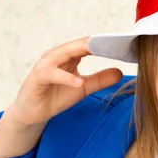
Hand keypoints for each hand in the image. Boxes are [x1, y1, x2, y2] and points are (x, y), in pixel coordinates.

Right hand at [8, 37, 123, 126]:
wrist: (33, 113)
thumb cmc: (56, 96)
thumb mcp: (83, 88)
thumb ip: (100, 79)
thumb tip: (120, 72)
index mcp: (69, 55)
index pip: (89, 45)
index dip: (105, 43)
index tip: (124, 44)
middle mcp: (57, 55)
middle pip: (79, 45)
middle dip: (97, 43)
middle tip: (117, 44)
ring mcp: (46, 65)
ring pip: (64, 53)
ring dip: (82, 52)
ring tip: (102, 53)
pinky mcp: (37, 77)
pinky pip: (53, 74)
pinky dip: (66, 78)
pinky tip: (79, 83)